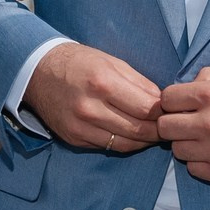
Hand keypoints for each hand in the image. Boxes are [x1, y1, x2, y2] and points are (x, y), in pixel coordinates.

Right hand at [22, 43, 162, 153]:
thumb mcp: (112, 62)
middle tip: (169, 127)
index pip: (146, 109)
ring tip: (154, 133)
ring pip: (126, 144)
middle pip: (138, 130)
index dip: (164, 113)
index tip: (171, 111)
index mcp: (103, 83)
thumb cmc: (79, 62)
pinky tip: (132, 136)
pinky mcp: (74, 139)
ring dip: (144, 141)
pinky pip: (109, 147)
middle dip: (158, 130)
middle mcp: (91, 108)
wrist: (38, 72)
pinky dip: (125, 143)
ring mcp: (81, 127)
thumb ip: (139, 83)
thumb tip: (163, 101)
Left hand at [158, 67, 209, 185]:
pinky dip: (200, 162)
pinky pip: (192, 168)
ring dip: (187, 144)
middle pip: (165, 127)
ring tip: (205, 139)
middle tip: (188, 124)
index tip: (181, 106)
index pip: (166, 99)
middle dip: (174, 123)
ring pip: (177, 149)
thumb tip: (183, 87)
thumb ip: (207, 77)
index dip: (172, 102)